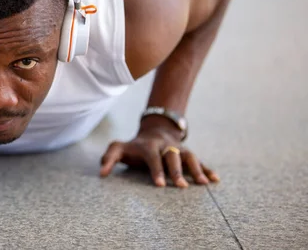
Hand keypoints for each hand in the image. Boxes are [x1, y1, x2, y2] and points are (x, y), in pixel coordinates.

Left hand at [99, 128, 218, 187]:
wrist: (154, 131)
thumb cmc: (134, 146)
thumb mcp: (118, 148)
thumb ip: (109, 158)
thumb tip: (102, 174)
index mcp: (149, 146)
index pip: (153, 157)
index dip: (156, 170)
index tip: (160, 185)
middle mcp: (165, 146)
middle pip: (172, 156)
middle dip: (177, 170)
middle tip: (181, 186)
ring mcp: (178, 149)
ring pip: (189, 156)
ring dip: (197, 169)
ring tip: (204, 183)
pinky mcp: (187, 153)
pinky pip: (200, 160)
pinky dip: (208, 169)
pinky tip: (215, 180)